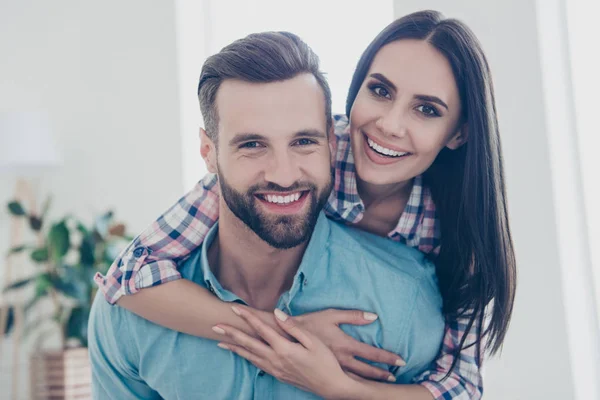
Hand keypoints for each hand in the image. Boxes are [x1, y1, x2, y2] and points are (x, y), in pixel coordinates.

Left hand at [214, 306, 356, 399]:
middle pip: (248, 343)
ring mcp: (275, 369)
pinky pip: (256, 364)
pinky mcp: (277, 375)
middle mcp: (275, 359)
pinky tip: (241, 354)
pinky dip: (245, 357)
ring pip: (249, 356)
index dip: (247, 317)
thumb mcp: (313, 341)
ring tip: (220, 341)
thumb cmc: (326, 362)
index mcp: (284, 348)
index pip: (261, 329)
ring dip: (234, 347)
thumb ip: (293, 327)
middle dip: (231, 333)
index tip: (235, 308)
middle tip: (214, 326)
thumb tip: (277, 313)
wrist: (331, 386)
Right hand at [293, 309, 404, 380]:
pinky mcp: (325, 369)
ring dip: (370, 381)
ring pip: (356, 378)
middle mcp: (342, 359)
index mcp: (346, 344)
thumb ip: (353, 315)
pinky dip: (354, 384)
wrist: (286, 335)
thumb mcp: (332, 315)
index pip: (372, 353)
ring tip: (382, 385)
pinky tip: (358, 386)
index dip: (388, 358)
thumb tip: (374, 316)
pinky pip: (344, 379)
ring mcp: (333, 366)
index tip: (401, 361)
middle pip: (367, 370)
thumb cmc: (311, 322)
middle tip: (394, 378)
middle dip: (382, 375)